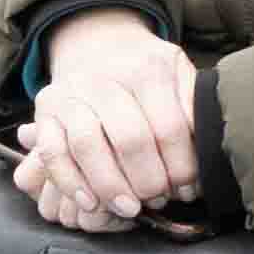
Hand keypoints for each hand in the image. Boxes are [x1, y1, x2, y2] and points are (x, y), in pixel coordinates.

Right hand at [8, 8, 213, 230]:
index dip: (181, 166)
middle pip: (130, 138)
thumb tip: (208, 148)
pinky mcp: (44, 112)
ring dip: (110, 185)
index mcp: (147, 68)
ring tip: (130, 208)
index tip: (189, 189)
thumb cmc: (147, 73)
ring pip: (88, 145)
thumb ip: (193, 105)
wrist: (99, 45)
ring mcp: (69, 93)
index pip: (169, 127)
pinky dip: (70, 182)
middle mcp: (103, 77)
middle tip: (160, 200)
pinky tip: (91, 202)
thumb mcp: (179, 75)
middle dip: (149, 179)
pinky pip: (53, 152)